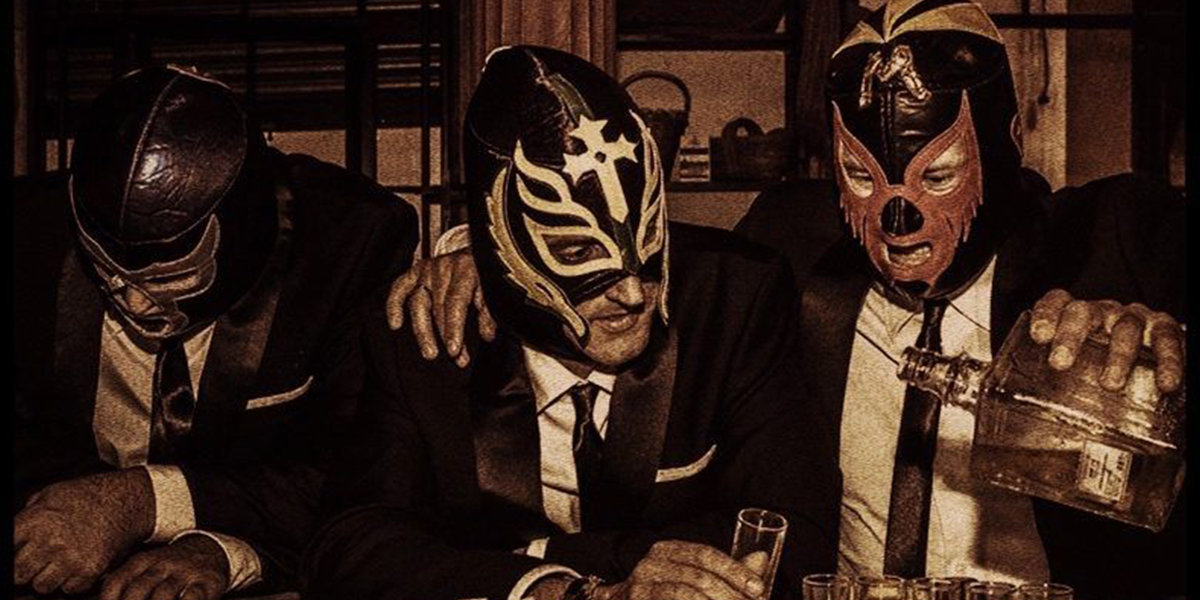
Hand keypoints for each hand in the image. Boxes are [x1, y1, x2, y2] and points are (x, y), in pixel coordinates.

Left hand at [13, 469, 154, 594]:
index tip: (18, 556)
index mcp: (36, 520)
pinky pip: (70, 590)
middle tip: (36, 563)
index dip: (11, 555)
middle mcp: (51, 541)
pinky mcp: (91, 570)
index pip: (6, 551)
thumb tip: (12, 539)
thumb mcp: (51, 494)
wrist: (127, 500)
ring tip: (58, 564)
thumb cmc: (88, 495)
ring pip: (42, 587)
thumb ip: (28, 516)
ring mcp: (71, 558)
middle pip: (19, 574)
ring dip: (47, 578)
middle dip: (25, 570)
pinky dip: (72, 582)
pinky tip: (77, 566)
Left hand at [99, 534, 229, 599]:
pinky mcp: (206, 582)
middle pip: (137, 591)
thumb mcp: (145, 568)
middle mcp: (162, 564)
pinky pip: (192, 598)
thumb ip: (123, 584)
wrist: (210, 551)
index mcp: (142, 561)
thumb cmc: (168, 569)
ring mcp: (184, 573)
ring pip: (163, 595)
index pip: (116, 582)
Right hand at [385, 248, 494, 367]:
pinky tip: (395, 324)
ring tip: (430, 352)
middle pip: (438, 307)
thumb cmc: (486, 271)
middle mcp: (444, 267)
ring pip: (418, 303)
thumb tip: (487, 336)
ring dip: (423, 331)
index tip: (454, 350)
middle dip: (445, 335)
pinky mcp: (416, 270)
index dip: (454, 328)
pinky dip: (394, 305)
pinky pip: (400, 289)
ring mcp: (428, 268)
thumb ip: (491, 311)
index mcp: (466, 268)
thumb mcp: (494, 287)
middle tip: (455, 358)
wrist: (479, 246)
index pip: (455, 302)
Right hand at [595, 540, 766, 599]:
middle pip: (699, 577)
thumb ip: (726, 571)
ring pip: (685, 593)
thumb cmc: (661, 594)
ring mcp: (640, 585)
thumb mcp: (692, 577)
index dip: (735, 571)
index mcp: (668, 550)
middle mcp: (652, 563)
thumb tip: (762, 558)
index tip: (758, 589)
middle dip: (729, 596)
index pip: (706, 555)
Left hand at [1030, 289, 1183, 391]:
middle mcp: (1103, 313)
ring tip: (1110, 384)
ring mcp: (1133, 319)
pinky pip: (1166, 340)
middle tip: (1060, 363)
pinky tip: (1165, 382)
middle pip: (1083, 313)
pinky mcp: (1163, 329)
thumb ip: (1051, 386)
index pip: (1057, 303)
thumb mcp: (1076, 369)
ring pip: (1124, 327)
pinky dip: (1167, 361)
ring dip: (1117, 355)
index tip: (1039, 335)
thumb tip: (1022, 424)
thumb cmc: (1102, 364)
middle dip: (1070, 336)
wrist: (1153, 355)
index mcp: (1076, 318)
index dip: (1047, 314)